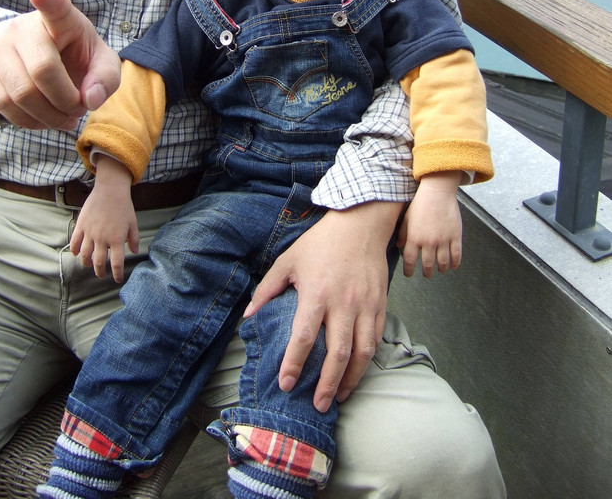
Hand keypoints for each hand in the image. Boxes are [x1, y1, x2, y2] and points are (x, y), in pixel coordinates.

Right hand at [0, 0, 120, 129]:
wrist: (35, 57)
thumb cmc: (74, 56)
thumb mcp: (100, 62)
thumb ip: (105, 78)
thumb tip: (90, 99)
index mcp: (59, 18)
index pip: (54, 5)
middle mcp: (23, 27)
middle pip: (43, 70)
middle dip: (67, 101)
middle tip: (78, 109)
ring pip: (22, 94)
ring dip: (49, 117)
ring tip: (64, 117)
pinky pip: (3, 105)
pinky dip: (29, 121)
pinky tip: (43, 119)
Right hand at [70, 156, 139, 279]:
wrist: (110, 190)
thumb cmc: (123, 206)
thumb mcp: (133, 223)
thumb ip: (133, 239)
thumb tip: (133, 252)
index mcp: (116, 240)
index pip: (116, 263)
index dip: (117, 274)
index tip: (117, 279)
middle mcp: (102, 239)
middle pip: (99, 262)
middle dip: (100, 272)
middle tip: (101, 275)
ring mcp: (90, 233)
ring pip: (85, 255)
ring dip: (86, 263)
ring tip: (89, 265)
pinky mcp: (81, 225)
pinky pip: (75, 241)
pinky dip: (74, 250)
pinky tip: (76, 254)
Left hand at [244, 201, 402, 412]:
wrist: (360, 224)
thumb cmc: (321, 243)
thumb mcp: (288, 261)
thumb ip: (267, 289)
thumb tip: (248, 315)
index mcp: (317, 293)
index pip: (304, 337)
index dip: (294, 363)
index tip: (285, 383)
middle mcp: (343, 304)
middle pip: (337, 354)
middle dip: (326, 385)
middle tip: (317, 405)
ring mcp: (365, 306)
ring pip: (362, 353)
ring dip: (351, 380)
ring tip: (339, 396)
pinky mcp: (380, 304)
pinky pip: (376, 340)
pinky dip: (367, 361)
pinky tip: (357, 372)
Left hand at [396, 172, 462, 277]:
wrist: (437, 192)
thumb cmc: (419, 203)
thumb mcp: (407, 217)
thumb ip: (402, 233)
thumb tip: (398, 247)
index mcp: (414, 238)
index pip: (410, 260)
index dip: (409, 270)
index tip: (409, 274)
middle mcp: (429, 242)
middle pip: (428, 265)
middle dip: (427, 272)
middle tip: (426, 274)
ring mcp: (443, 240)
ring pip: (443, 263)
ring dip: (441, 269)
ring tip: (439, 269)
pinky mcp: (456, 236)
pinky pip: (456, 255)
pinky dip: (455, 263)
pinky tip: (453, 266)